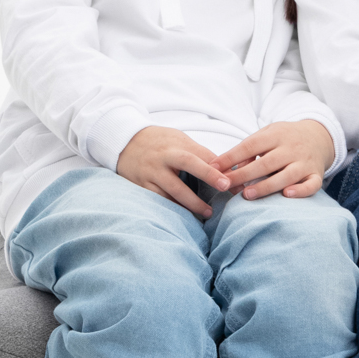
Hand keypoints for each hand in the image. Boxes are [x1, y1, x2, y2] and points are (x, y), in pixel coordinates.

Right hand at [116, 126, 230, 216]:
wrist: (123, 142)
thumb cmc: (159, 142)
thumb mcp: (178, 140)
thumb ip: (200, 154)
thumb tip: (228, 170)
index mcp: (177, 143)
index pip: (203, 153)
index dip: (220, 166)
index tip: (235, 178)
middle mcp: (165, 155)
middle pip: (188, 162)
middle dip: (208, 174)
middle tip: (225, 187)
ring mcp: (152, 171)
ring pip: (173, 188)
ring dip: (192, 202)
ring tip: (208, 213)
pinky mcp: (142, 185)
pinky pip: (160, 199)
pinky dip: (173, 208)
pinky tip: (185, 216)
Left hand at [214, 120, 335, 199]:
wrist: (319, 136)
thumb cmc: (285, 138)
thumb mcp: (268, 135)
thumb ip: (250, 149)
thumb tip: (230, 168)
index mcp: (276, 135)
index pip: (250, 145)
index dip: (231, 157)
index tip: (213, 167)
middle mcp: (292, 148)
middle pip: (266, 163)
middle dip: (243, 175)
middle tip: (224, 185)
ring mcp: (305, 162)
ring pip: (286, 176)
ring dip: (265, 186)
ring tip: (247, 195)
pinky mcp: (317, 174)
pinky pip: (311, 185)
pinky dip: (300, 191)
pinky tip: (286, 195)